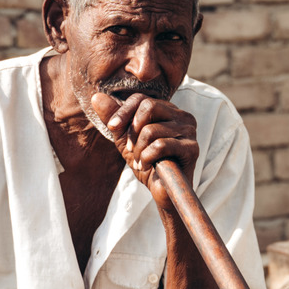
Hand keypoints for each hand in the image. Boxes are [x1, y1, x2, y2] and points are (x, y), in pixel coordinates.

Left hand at [92, 91, 197, 208]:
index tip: (112, 128)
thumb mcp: (125, 139)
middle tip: (130, 149)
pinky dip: (147, 158)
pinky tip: (148, 166)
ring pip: (151, 130)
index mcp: (169, 110)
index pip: (142, 98)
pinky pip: (160, 146)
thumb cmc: (147, 163)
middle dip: (132, 130)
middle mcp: (183, 116)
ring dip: (138, 150)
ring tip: (141, 162)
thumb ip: (113, 118)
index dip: (123, 112)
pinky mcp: (191, 148)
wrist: (161, 191)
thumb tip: (96, 97)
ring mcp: (190, 131)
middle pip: (148, 106)